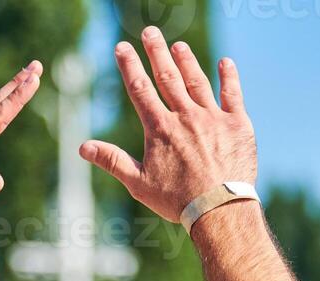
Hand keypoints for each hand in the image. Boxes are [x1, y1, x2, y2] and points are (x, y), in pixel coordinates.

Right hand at [81, 27, 256, 224]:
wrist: (218, 208)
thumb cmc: (177, 200)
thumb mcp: (138, 183)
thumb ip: (112, 160)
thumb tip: (82, 147)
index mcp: (160, 128)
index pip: (140, 89)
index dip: (129, 66)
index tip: (122, 47)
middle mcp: (186, 116)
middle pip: (168, 77)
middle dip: (157, 52)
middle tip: (150, 32)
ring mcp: (213, 117)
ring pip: (197, 81)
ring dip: (187, 61)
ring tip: (178, 45)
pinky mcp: (237, 124)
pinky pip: (232, 94)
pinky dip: (228, 77)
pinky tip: (224, 61)